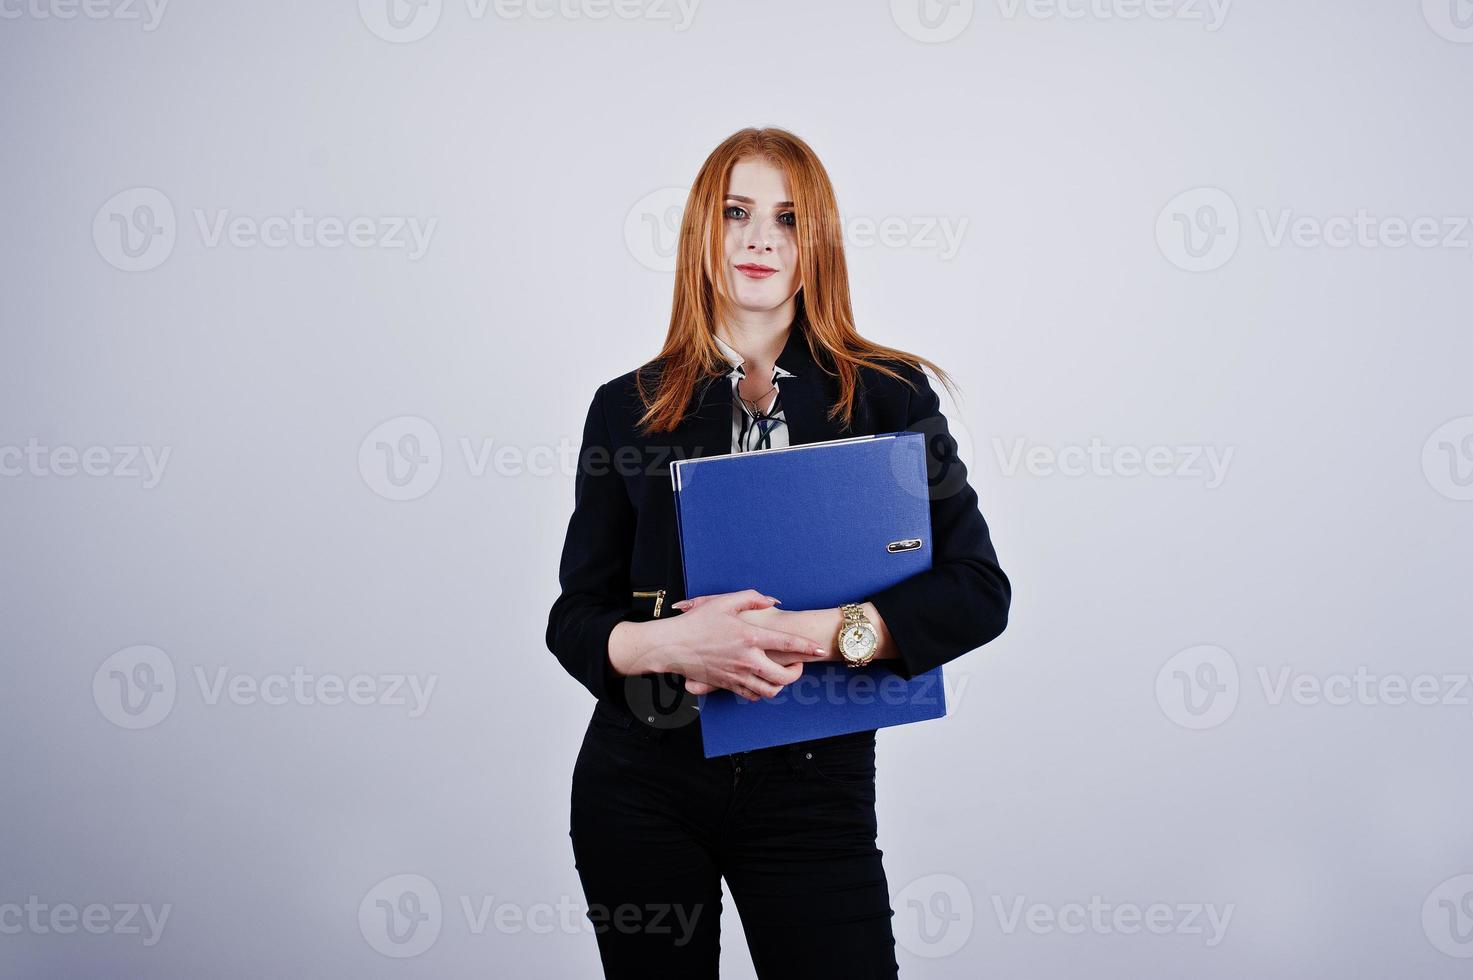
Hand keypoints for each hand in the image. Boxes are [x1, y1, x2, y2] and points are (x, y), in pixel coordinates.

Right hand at [657, 589, 827, 700]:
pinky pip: (752, 695)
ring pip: (770, 691)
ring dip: (781, 685)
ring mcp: (737, 675)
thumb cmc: (697, 621)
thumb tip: (772, 601)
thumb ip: (752, 598)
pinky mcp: (727, 685)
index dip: (806, 647)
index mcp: (749, 637)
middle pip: (783, 677)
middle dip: (797, 673)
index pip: (787, 644)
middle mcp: (746, 660)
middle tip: (798, 665)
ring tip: (782, 674)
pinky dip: (762, 691)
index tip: (819, 649)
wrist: (672, 646)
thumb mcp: (724, 602)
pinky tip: (762, 681)